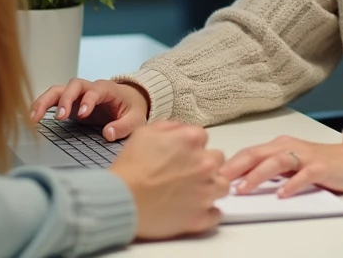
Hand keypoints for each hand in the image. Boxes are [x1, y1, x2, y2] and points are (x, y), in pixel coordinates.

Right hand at [29, 78, 149, 140]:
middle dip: (65, 99)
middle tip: (59, 117)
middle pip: (73, 85)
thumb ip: (124, 126)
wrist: (129, 100)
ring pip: (58, 90)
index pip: (95, 91)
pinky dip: (42, 106)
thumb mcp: (136, 118)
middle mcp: (90, 88)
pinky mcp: (70, 102)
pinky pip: (53, 99)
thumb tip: (108, 134)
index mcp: (107, 89)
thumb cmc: (132, 108)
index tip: (83, 114)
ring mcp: (78, 94)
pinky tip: (33, 119)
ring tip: (35, 118)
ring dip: (46, 101)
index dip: (88, 100)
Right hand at [109, 120, 227, 240]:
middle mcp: (205, 164)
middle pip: (217, 160)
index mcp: (192, 140)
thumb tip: (182, 130)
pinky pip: (216, 214)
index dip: (191, 146)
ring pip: (222, 186)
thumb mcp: (144, 133)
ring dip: (210, 187)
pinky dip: (207, 212)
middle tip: (184, 173)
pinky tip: (193, 209)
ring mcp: (205, 192)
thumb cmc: (130, 168)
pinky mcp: (200, 217)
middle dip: (203, 165)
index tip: (180, 155)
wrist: (121, 199)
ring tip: (190, 192)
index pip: (203, 138)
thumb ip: (170, 126)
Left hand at [220, 136, 342, 198]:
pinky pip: (303, 175)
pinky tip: (281, 194)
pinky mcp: (320, 167)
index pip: (248, 152)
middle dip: (235, 167)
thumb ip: (269, 170)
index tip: (210, 176)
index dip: (229, 164)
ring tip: (244, 189)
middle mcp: (288, 147)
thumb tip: (239, 184)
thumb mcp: (290, 165)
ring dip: (258, 175)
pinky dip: (291, 184)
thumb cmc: (319, 164)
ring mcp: (304, 156)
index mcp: (278, 146)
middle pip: (257, 154)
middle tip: (218, 181)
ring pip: (276, 162)